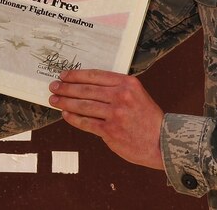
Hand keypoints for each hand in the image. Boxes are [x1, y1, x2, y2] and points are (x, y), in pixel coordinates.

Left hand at [48, 69, 163, 169]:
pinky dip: (73, 118)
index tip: (64, 75)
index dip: (76, 75)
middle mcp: (121, 96)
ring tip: (54, 100)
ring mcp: (115, 114)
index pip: (95, 75)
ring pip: (83, 105)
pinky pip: (86, 122)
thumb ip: (116, 88)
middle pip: (86, 89)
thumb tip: (86, 85)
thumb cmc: (148, 118)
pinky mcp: (110, 131)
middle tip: (54, 86)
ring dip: (65, 102)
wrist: (162, 142)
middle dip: (66, 88)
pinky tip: (65, 114)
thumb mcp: (137, 94)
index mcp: (127, 83)